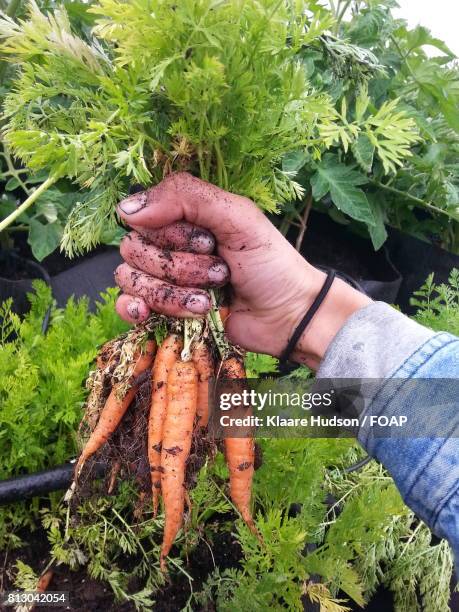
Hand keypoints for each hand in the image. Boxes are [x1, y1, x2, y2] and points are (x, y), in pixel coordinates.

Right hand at [115, 173, 369, 366]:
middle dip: (179, 268)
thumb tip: (126, 208)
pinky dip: (133, 309)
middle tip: (219, 273)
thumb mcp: (238, 217)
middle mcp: (170, 246)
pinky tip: (147, 313)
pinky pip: (126, 306)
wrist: (288, 316)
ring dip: (171, 293)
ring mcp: (165, 281)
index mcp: (185, 218)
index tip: (210, 244)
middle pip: (135, 250)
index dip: (172, 235)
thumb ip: (187, 198)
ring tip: (206, 301)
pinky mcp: (164, 312)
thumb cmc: (271, 264)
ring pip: (132, 280)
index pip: (143, 218)